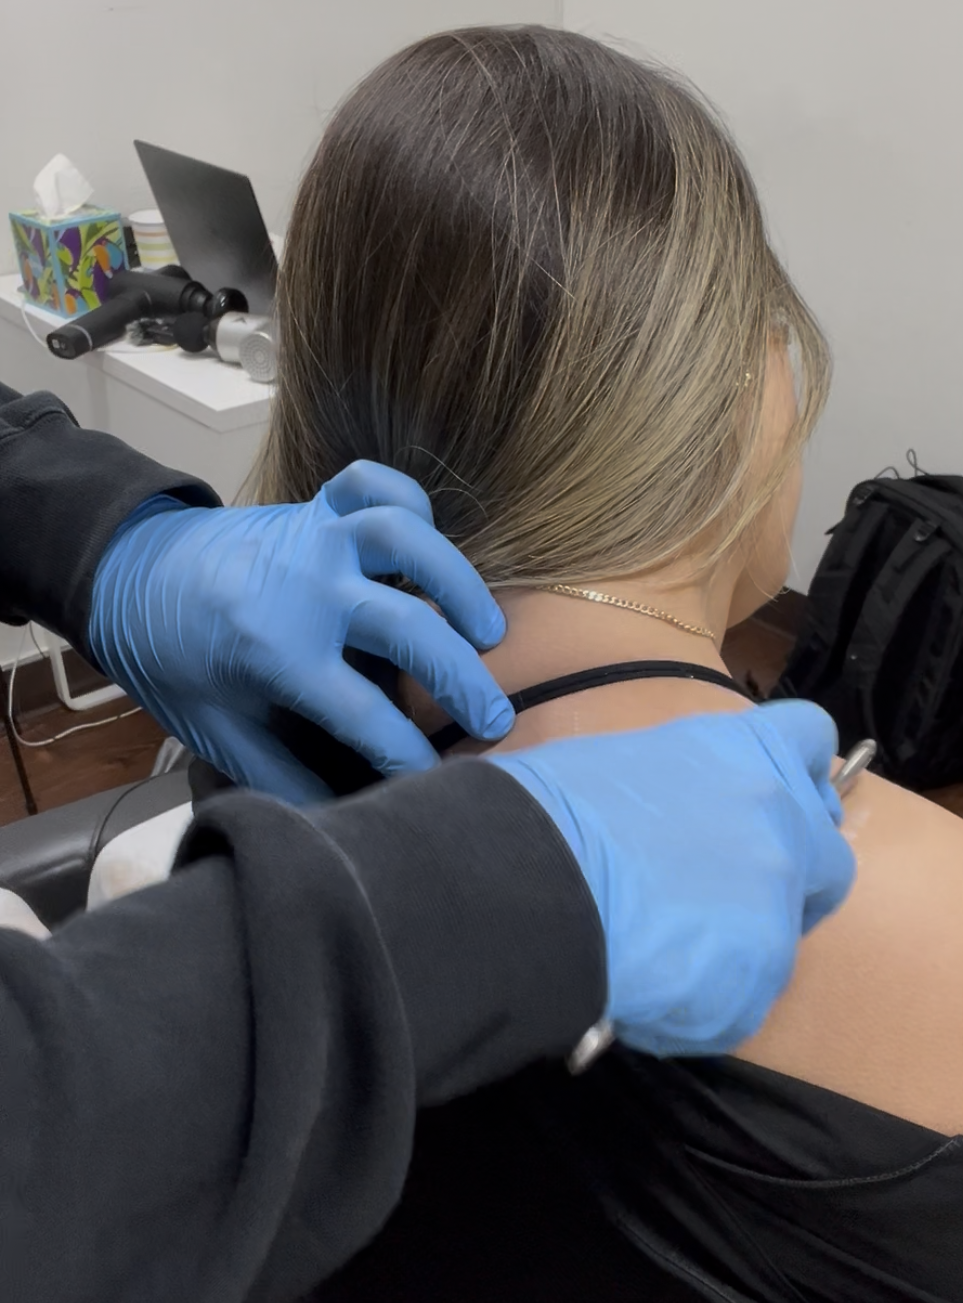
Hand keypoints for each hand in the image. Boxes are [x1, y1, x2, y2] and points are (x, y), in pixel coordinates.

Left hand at [88, 463, 514, 802]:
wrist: (128, 575)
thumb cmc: (173, 660)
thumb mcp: (214, 730)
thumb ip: (278, 773)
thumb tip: (339, 816)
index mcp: (276, 652)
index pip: (364, 714)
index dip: (408, 755)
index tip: (436, 777)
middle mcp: (306, 588)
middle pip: (408, 627)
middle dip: (462, 680)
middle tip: (493, 719)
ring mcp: (314, 537)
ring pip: (405, 538)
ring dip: (456, 581)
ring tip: (486, 630)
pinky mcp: (315, 507)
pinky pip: (373, 485)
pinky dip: (409, 500)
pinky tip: (430, 539)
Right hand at [495, 698, 855, 1056]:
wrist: (531, 883)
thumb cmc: (553, 811)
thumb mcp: (628, 768)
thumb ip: (685, 790)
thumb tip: (681, 825)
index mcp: (748, 752)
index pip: (811, 740)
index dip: (797, 775)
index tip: (773, 798)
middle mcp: (782, 822)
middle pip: (828, 860)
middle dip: (791, 882)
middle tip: (725, 899)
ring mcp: (778, 902)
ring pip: (781, 939)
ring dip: (738, 948)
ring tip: (666, 955)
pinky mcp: (759, 976)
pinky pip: (741, 998)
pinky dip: (702, 1000)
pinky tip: (647, 991)